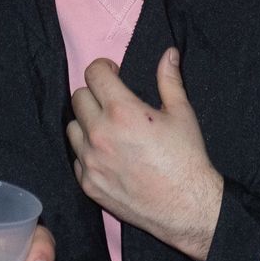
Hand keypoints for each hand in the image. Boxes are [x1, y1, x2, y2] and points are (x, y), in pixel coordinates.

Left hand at [67, 49, 223, 260]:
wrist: (187, 206)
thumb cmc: (187, 158)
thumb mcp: (182, 113)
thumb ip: (169, 80)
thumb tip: (169, 53)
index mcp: (122, 111)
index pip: (93, 74)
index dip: (103, 68)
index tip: (114, 73)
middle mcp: (99, 134)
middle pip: (78, 98)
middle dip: (95, 94)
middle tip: (113, 102)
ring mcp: (90, 161)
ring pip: (72, 127)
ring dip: (86, 123)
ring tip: (108, 129)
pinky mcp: (88, 184)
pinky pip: (76, 158)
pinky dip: (87, 153)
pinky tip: (108, 155)